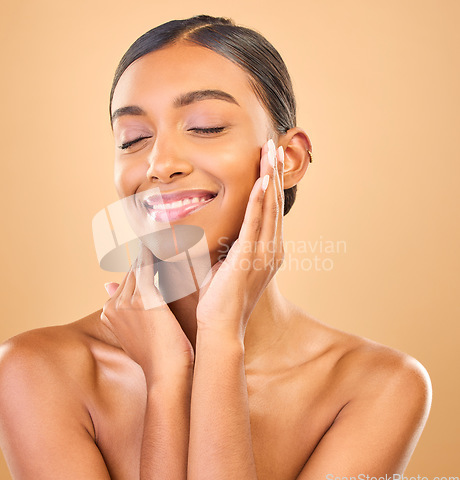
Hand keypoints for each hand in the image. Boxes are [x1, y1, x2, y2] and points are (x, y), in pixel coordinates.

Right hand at [100, 243, 194, 382]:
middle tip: (158, 238)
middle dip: (144, 257)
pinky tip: (162, 242)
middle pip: (131, 273)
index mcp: (110, 312)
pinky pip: (148, 267)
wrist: (167, 374)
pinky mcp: (144, 298)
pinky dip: (154, 253)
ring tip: (163, 237)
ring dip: (149, 252)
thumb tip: (112, 288)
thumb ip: (129, 313)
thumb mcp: (139, 334)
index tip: (150, 252)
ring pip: (139, 267)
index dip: (139, 267)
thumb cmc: (159, 357)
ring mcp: (126, 301)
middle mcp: (114, 305)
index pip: (126, 281)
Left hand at [196, 139, 284, 341]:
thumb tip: (212, 230)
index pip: (269, 210)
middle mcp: (271, 249)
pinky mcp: (249, 256)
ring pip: (268, 207)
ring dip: (270, 177)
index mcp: (266, 250)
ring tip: (271, 151)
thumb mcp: (225, 265)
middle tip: (274, 145)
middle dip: (274, 172)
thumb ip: (225, 245)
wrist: (220, 327)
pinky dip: (258, 200)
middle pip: (274, 202)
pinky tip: (262, 179)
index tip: (268, 161)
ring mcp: (263, 253)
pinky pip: (254, 222)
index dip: (270, 183)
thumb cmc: (219, 300)